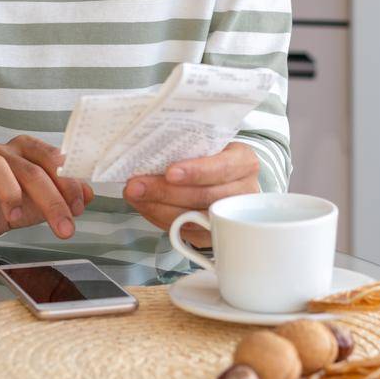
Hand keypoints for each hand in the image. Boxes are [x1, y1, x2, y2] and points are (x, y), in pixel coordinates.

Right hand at [0, 136, 94, 245]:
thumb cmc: (14, 201)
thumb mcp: (43, 201)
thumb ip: (66, 195)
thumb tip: (90, 192)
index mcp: (29, 151)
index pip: (52, 160)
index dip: (67, 182)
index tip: (79, 207)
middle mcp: (5, 153)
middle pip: (31, 171)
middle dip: (52, 201)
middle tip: (65, 228)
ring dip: (10, 194)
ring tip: (17, 219)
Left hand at [123, 141, 260, 246]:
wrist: (224, 177)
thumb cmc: (212, 156)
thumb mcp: (209, 144)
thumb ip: (188, 146)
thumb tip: (147, 149)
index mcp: (244, 162)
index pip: (222, 168)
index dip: (196, 172)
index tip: (170, 173)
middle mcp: (244, 191)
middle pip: (204, 197)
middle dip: (165, 192)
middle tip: (136, 185)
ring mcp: (232, 216)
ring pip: (193, 217)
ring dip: (158, 208)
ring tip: (135, 196)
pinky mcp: (217, 234)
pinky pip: (187, 232)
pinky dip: (161, 219)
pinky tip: (146, 206)